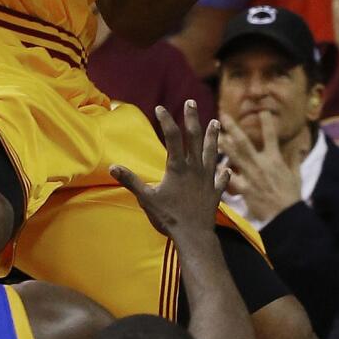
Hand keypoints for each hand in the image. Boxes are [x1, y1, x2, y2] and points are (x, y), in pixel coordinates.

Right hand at [110, 100, 226, 243]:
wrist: (194, 236)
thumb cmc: (169, 217)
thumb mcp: (146, 198)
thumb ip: (130, 181)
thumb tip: (112, 166)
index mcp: (178, 167)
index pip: (173, 137)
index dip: (166, 121)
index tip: (160, 108)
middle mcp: (195, 168)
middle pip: (195, 138)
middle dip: (192, 118)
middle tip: (191, 102)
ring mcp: (207, 179)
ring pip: (211, 153)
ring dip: (214, 137)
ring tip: (216, 123)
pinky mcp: (215, 193)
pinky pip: (221, 179)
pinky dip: (223, 173)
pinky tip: (226, 168)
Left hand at [220, 112, 302, 223]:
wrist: (287, 217)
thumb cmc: (292, 196)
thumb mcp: (296, 176)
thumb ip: (295, 160)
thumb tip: (300, 146)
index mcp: (275, 159)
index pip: (271, 136)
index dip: (266, 122)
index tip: (262, 110)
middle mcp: (261, 164)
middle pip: (245, 142)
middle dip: (233, 128)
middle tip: (223, 116)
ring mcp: (251, 175)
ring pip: (234, 156)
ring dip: (222, 145)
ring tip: (212, 135)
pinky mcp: (244, 188)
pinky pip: (230, 178)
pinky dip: (222, 172)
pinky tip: (213, 166)